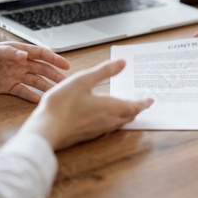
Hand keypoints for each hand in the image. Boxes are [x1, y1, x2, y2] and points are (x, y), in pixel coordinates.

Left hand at [0, 42, 69, 102]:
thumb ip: (6, 52)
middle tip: (66, 83)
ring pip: (35, 81)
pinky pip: (23, 92)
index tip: (66, 65)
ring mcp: (13, 75)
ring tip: (57, 93)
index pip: (40, 53)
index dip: (54, 59)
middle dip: (55, 75)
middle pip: (42, 69)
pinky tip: (40, 101)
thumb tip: (24, 55)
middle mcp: (17, 63)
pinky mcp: (6, 87)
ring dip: (46, 86)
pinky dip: (32, 96)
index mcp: (16, 51)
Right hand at [21, 59, 153, 149]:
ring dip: (126, 116)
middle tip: (141, 104)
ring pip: (119, 123)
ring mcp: (99, 130)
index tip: (150, 100)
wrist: (46, 130)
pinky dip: (114, 121)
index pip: (134, 106)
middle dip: (136, 109)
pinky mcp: (89, 135)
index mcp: (110, 106)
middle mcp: (108, 120)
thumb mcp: (83, 81)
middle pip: (129, 115)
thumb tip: (123, 63)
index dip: (144, 103)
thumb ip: (104, 72)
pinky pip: (108, 128)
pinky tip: (106, 118)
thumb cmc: (62, 105)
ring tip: (127, 109)